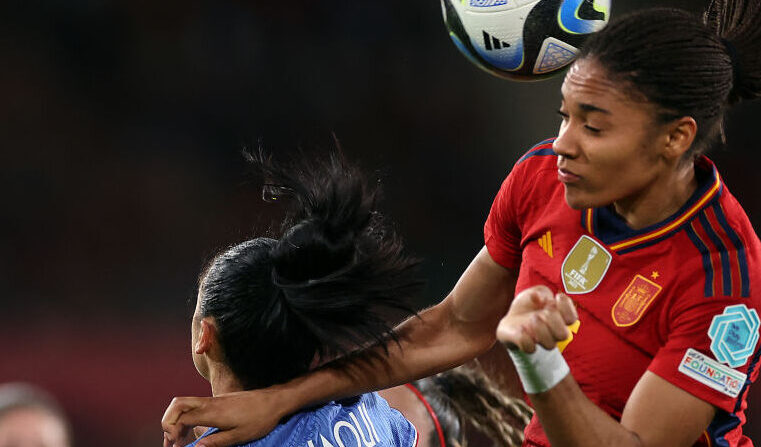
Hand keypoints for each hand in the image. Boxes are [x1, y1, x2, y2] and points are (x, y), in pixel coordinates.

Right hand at [162, 389, 286, 446]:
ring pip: (184, 403)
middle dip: (167, 422)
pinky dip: (186, 417)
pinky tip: (189, 432)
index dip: (172, 432)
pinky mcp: (218, 401)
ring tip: (175, 440)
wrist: (274, 401)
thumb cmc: (259, 419)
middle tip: (170, 441)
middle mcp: (210, 403)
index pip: (182, 418)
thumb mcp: (239, 436)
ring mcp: (213, 401)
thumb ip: (215, 442)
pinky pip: (194, 405)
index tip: (176, 446)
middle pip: (177, 405)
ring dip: (175, 419)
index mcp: (213, 412)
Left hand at [496, 285, 577, 352]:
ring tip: (532, 318)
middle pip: (563, 335)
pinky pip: (529, 348)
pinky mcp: (525, 344)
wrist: (512, 316)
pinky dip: (525, 338)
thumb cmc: (529, 303)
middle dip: (554, 321)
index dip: (566, 307)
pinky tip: (521, 328)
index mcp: (559, 317)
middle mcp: (553, 332)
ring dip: (541, 329)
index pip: (572, 318)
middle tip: (543, 311)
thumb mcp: (536, 292)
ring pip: (550, 345)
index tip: (557, 297)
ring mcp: (540, 340)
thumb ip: (541, 292)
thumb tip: (540, 298)